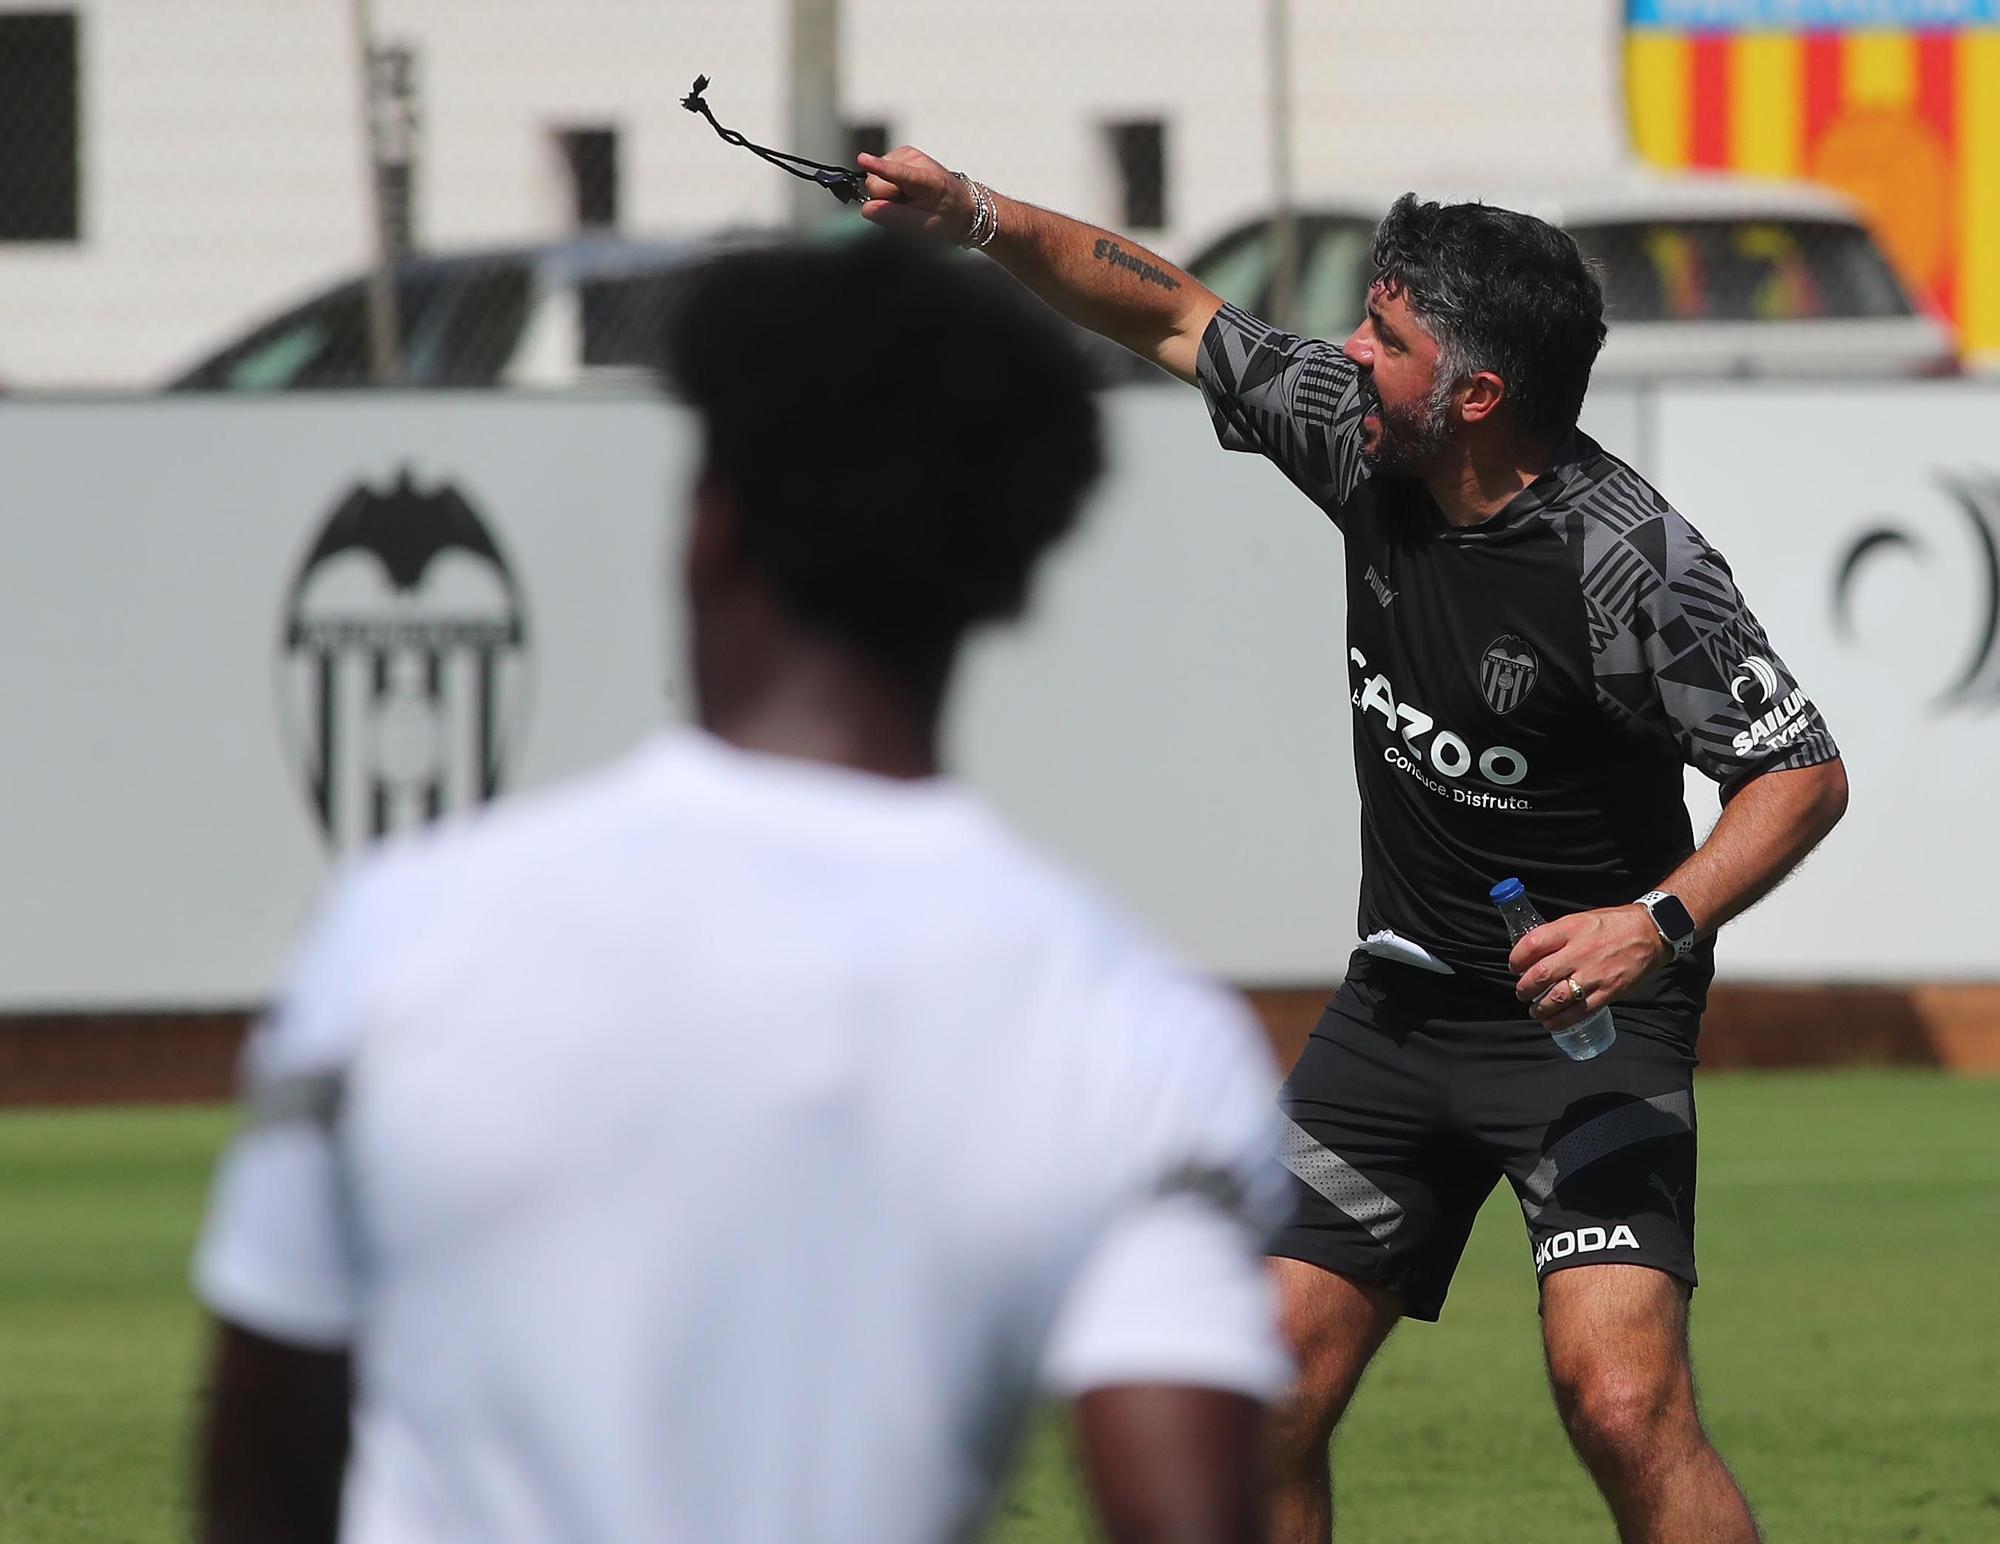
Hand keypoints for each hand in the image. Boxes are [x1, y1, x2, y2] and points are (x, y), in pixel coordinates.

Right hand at [856, 148, 973, 241]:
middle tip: (905, 206)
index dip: (880, 168)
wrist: (959, 201)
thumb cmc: (945, 215)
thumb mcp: (926, 226)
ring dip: (888, 193)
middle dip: (884, 199)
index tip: (862, 160)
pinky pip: (877, 175)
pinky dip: (889, 185)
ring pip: (874, 179)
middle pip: (876, 183)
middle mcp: (917, 161)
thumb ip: (897, 217)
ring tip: (908, 198)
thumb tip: (868, 208)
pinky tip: (905, 189)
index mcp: (929, 181)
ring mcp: (907, 155)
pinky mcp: (899, 154)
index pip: (901, 174)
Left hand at [1509, 906, 1667, 1033]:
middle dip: (1524, 988)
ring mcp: (1594, 974)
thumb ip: (1557, 936)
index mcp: (1570, 929)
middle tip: (1522, 992)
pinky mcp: (1608, 992)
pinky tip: (1551, 1023)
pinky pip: (1580, 1012)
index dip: (1516, 959)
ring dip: (1540, 1008)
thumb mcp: (1580, 920)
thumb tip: (1532, 953)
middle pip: (1540, 975)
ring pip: (1557, 998)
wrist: (1650, 933)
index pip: (1532, 944)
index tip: (1514, 967)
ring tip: (1535, 1010)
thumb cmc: (1612, 925)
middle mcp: (1580, 952)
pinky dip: (1561, 1021)